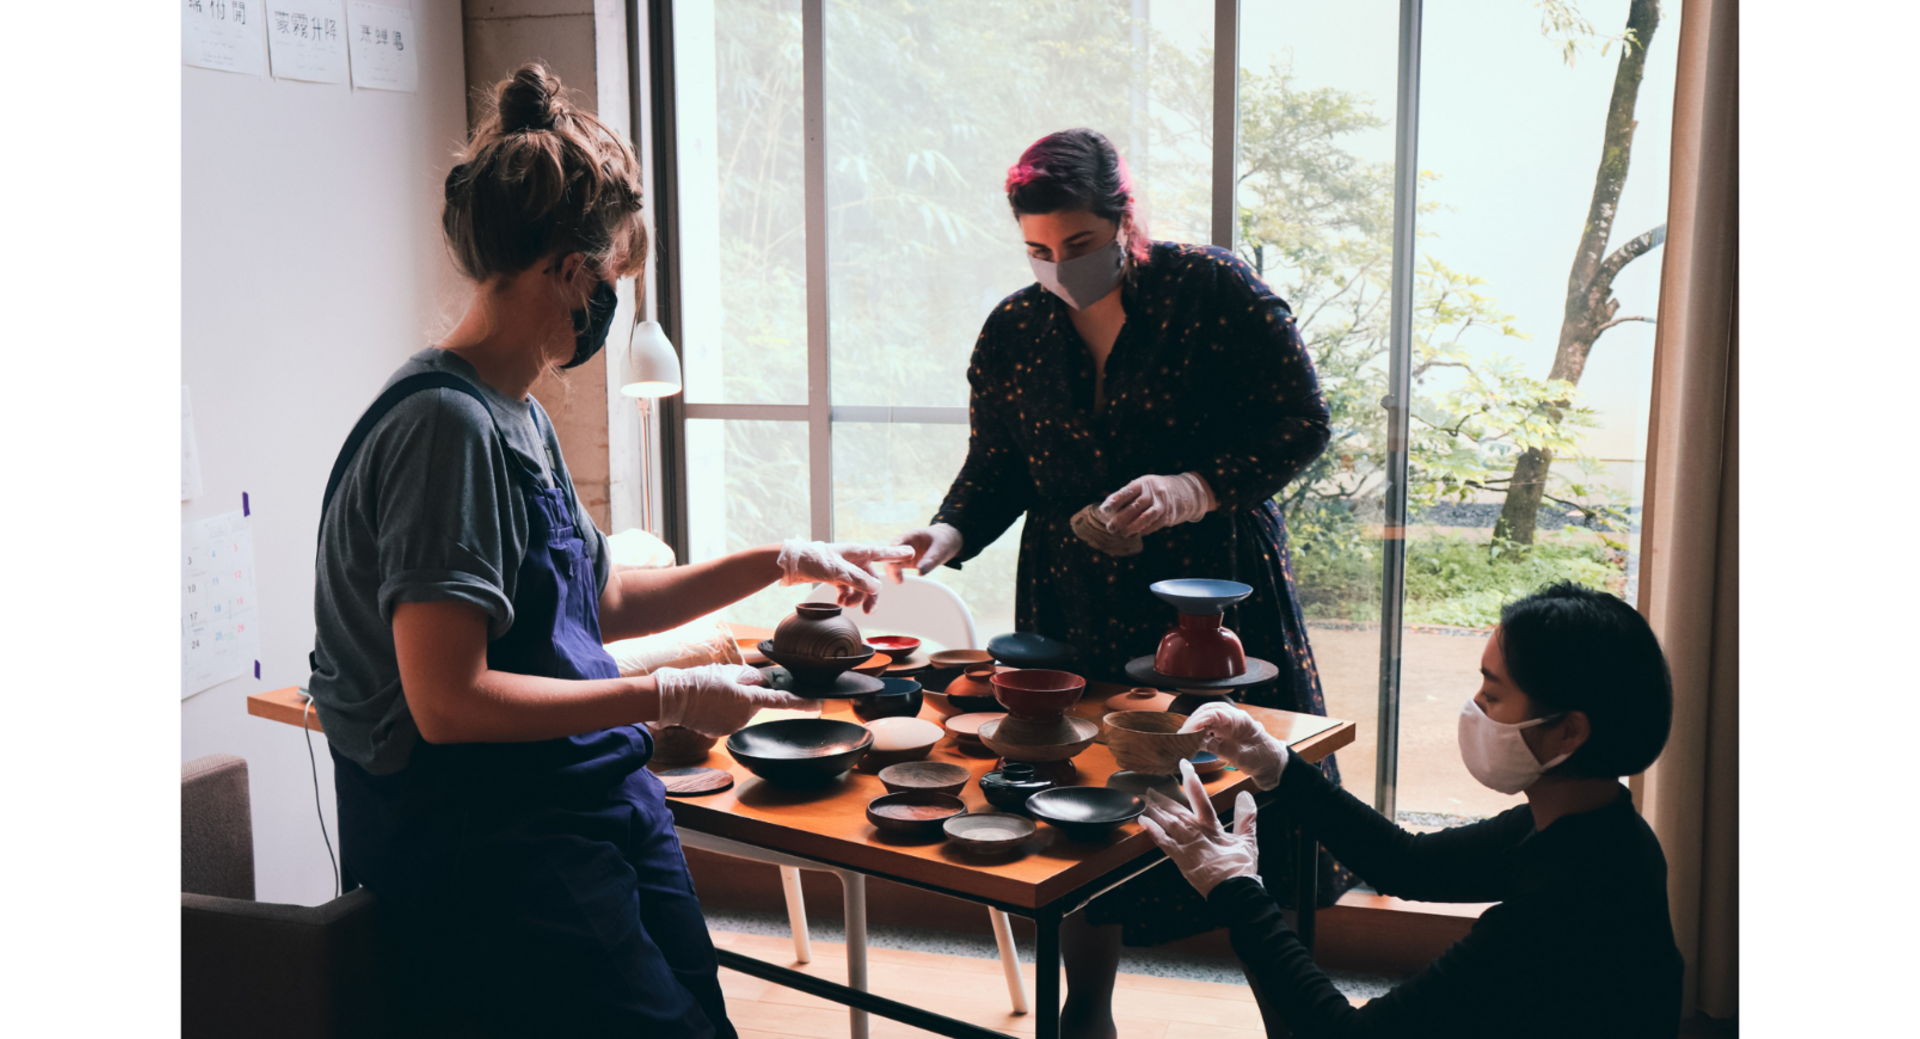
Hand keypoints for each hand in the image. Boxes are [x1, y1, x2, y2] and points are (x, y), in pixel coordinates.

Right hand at [653, 663, 820, 737]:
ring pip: (742, 711)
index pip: (781, 701)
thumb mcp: (728, 671)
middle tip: (726, 684)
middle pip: (755, 703)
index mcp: (748, 700)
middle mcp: (743, 718)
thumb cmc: (699, 681)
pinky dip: (722, 712)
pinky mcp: (720, 733)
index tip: (817, 704)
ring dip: (733, 702)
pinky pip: (729, 720)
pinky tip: (707, 705)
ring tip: (712, 694)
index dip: (801, 702)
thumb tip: (760, 682)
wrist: (671, 699)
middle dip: (747, 694)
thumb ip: (750, 677)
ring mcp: (731, 728)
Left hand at [776, 540, 915, 611]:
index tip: (911, 553)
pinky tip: (839, 602)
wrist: (791, 564)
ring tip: (846, 605)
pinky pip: (848, 588)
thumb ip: (858, 580)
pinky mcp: (836, 575)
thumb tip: (876, 588)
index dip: (896, 555)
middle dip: (870, 594)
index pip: (882, 553)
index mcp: (858, 551)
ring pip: (859, 586)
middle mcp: (854, 558)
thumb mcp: (837, 571)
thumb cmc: (814, 559)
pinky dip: (846, 596)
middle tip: (869, 611)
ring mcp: (845, 567)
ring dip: (856, 598)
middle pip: (871, 578)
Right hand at [889, 523, 963, 578]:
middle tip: (898, 579)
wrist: (944, 541)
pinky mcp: (903, 562)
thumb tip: (920, 573)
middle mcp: (902, 544)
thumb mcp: (940, 550)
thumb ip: (930, 560)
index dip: (893, 555)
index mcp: (909, 536)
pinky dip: (894, 575)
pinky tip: (899, 580)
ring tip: (899, 581)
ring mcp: (901, 553)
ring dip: (891, 572)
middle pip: (889, 555)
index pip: (895, 545)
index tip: (897, 567)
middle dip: (890, 566)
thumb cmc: (942, 542)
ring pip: (889, 563)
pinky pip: (894, 568)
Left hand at [1101, 473, 1216, 537]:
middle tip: (1110, 527)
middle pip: (1135, 506)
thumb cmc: (1156, 490)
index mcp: (1144, 482)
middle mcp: (1154, 492)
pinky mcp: (1169, 515)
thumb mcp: (1143, 486)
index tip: (1104, 510)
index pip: (1127, 492)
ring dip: (1132, 527)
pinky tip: (1135, 533)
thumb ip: (1127, 495)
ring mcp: (1163, 504)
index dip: (1115, 501)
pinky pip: (1154, 525)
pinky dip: (1144, 530)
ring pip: (1146, 517)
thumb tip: (1107, 507)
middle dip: (1121, 518)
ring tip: (1122, 533)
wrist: (1186, 491)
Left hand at [1138, 759, 1260, 898]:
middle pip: (1176, 810)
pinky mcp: (1179, 859)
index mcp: (1211, 826)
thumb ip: (1246, 817)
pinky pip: (1162, 842)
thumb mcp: (1248, 841)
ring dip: (1155, 810)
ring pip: (1167, 822)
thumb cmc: (1240, 868)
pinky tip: (1142, 821)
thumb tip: (1246, 796)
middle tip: (1151, 787)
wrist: (1234, 892)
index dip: (1192, 780)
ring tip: (1145, 799)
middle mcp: (1195, 832)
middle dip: (1164, 797)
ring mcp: (1185, 845)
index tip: (1184, 766)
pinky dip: (1152, 831)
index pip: (1200, 797)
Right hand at [1178, 701, 1289, 790]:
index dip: (1198, 721)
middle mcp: (1233, 718)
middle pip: (1208, 711)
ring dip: (1194, 725)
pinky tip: (1193, 740)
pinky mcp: (1226, 733)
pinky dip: (1199, 732)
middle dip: (1193, 721)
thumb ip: (1223, 748)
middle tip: (1181, 735)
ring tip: (1184, 737)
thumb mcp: (1243, 757)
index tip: (1187, 731)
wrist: (1274, 766)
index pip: (1214, 713)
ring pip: (1207, 717)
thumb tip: (1202, 743)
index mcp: (1239, 719)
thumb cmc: (1264, 759)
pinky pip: (1209, 727)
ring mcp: (1229, 725)